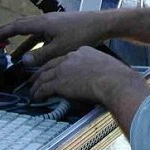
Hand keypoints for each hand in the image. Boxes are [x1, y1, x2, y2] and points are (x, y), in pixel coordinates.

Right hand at [0, 11, 109, 65]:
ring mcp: (52, 23)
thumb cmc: (81, 34)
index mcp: (42, 23)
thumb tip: (23, 60)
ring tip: (12, 55)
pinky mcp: (58, 28)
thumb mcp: (60, 48)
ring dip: (21, 43)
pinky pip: (40, 35)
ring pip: (31, 32)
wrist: (99, 24)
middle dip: (8, 34)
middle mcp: (45, 21)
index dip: (3, 32)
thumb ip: (41, 56)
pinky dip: (33, 44)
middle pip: (21, 26)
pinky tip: (33, 54)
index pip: (17, 26)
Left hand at [30, 46, 149, 100]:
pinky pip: (44, 88)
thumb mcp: (105, 66)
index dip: (56, 65)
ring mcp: (63, 69)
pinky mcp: (60, 82)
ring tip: (33, 91)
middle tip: (35, 78)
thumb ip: (95, 69)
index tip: (53, 70)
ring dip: (36, 85)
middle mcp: (70, 57)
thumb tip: (94, 79)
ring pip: (44, 76)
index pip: (64, 58)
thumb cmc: (116, 76)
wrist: (114, 80)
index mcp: (82, 52)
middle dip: (40, 72)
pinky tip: (36, 98)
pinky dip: (38, 93)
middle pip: (50, 65)